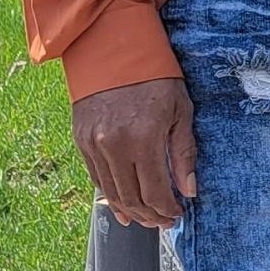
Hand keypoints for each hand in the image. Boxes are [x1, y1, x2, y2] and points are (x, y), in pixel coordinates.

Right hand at [72, 76, 196, 228]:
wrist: (113, 48)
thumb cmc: (155, 77)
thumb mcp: (181, 110)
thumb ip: (184, 153)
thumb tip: (189, 190)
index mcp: (143, 138)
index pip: (155, 192)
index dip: (167, 210)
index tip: (177, 215)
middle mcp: (114, 145)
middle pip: (132, 198)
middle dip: (150, 216)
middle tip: (164, 221)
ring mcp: (93, 144)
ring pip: (112, 193)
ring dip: (131, 211)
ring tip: (146, 219)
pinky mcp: (80, 140)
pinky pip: (96, 177)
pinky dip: (110, 196)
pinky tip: (123, 206)